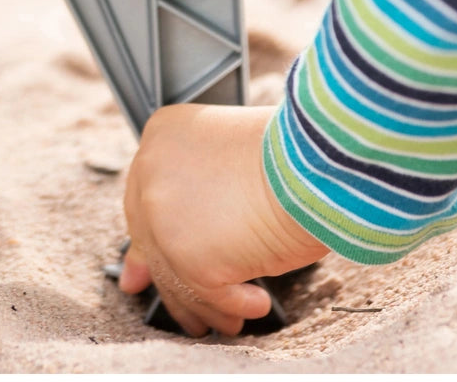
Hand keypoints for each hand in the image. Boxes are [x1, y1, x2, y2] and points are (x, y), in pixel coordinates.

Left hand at [120, 104, 328, 336]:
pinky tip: (257, 305)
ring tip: (230, 320)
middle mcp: (150, 170)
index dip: (147, 235)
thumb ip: (201, 187)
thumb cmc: (291, 155)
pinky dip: (235, 305)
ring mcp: (164, 215)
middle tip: (183, 311)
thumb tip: (190, 235)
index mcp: (162, 136)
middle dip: (163, 277)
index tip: (141, 270)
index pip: (144, 194)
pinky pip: (209, 293)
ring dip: (205, 303)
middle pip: (152, 235)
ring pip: (176, 272)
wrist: (315, 163)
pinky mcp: (188, 255)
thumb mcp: (231, 157)